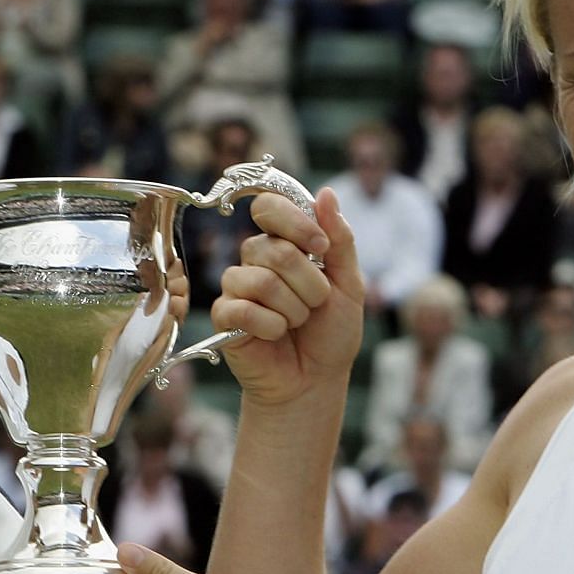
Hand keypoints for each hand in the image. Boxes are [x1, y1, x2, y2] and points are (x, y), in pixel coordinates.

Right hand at [212, 186, 363, 406]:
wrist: (316, 380)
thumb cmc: (330, 333)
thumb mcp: (349, 283)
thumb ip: (339, 239)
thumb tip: (326, 193)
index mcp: (284, 243)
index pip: (270, 206)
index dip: (296, 223)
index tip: (321, 248)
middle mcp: (256, 260)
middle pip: (273, 248)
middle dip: (308, 282)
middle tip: (316, 304)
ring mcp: (237, 287)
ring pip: (261, 280)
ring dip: (293, 308)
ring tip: (296, 323)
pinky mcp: (224, 316)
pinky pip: (242, 308)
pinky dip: (271, 326)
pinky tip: (276, 335)